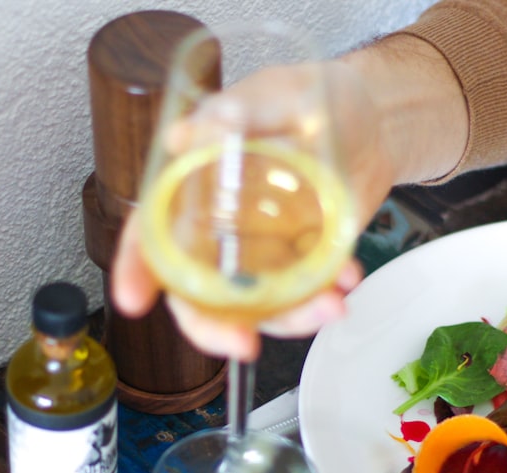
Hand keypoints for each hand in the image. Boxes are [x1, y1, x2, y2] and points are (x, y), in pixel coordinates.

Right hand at [110, 60, 390, 360]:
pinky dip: (326, 299)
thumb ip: (236, 114)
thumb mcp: (274, 93)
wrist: (374, 120)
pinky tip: (347, 278)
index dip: (135, 267)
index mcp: (196, 189)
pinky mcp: (301, 267)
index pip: (151, 232)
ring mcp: (262, 255)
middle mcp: (222, 232)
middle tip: (243, 344)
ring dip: (290, 319)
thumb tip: (189, 134)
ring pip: (256, 308)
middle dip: (215, 329)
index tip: (133, 300)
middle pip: (197, 294)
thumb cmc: (311, 98)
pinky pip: (303, 298)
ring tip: (329, 304)